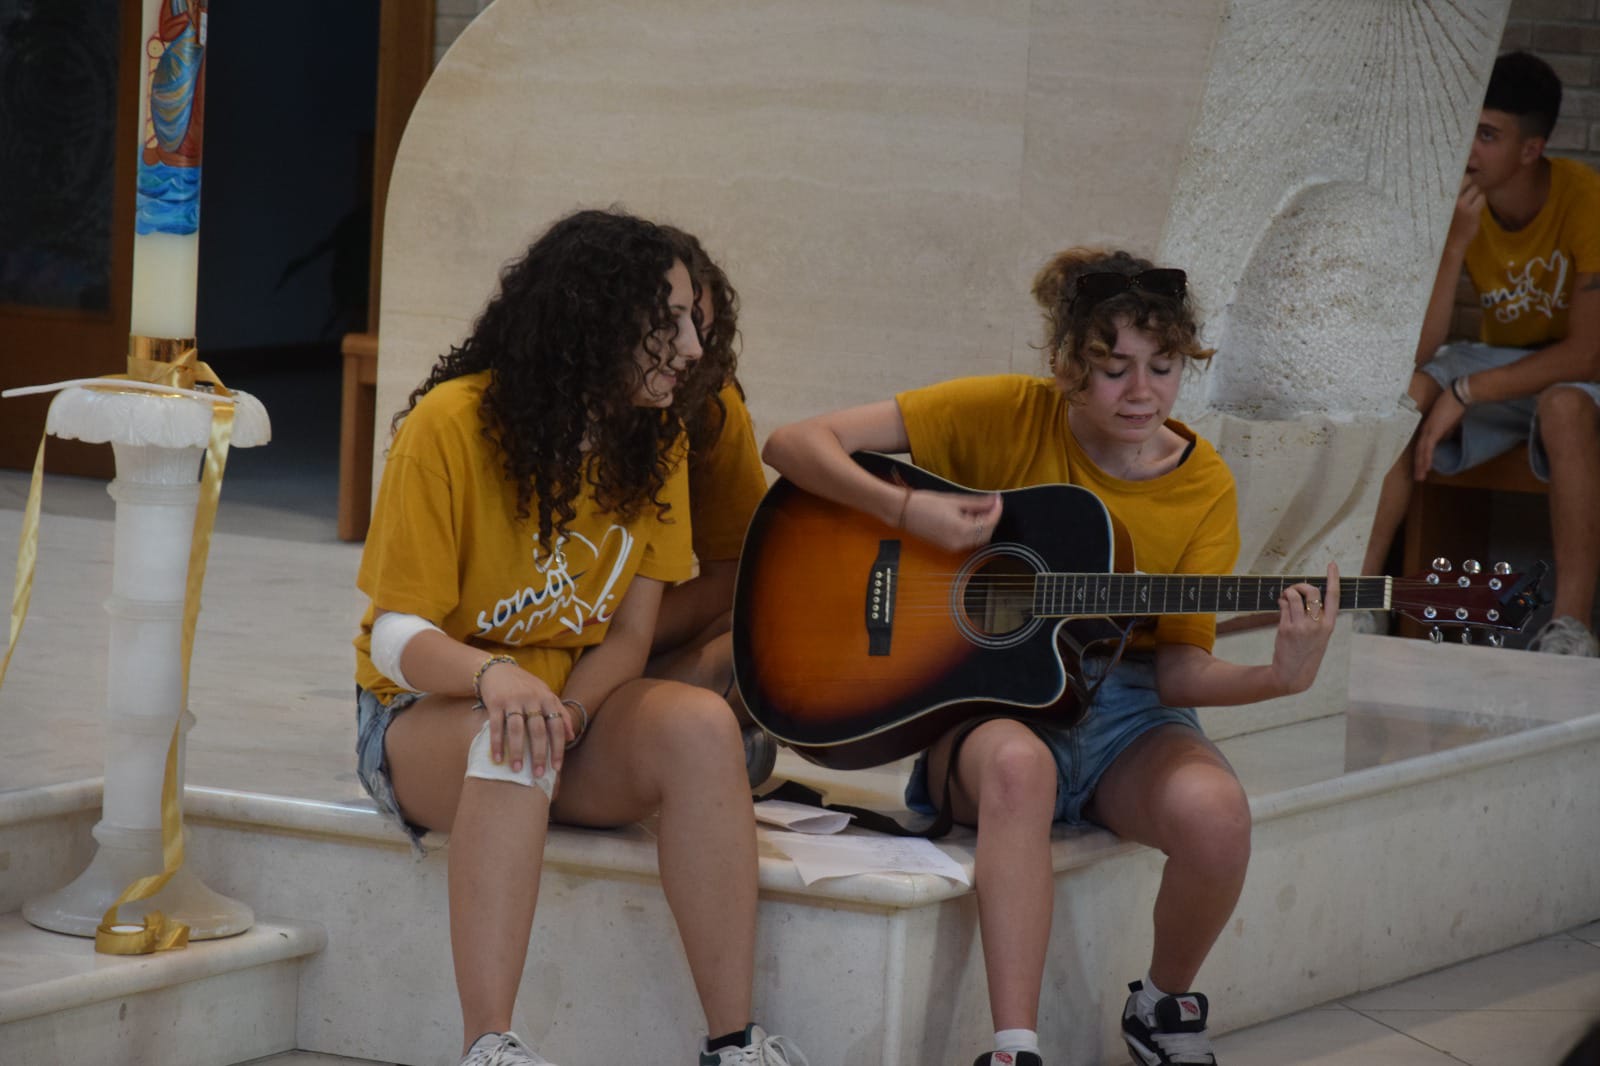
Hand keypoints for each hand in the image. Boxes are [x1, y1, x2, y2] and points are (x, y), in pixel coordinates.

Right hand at [476, 659, 573, 775]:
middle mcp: (532, 699)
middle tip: (538, 774)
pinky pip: (496, 726)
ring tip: (517, 770)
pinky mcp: (496, 702)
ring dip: (518, 751)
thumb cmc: (526, 686)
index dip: (558, 748)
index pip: (557, 726)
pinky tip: (498, 758)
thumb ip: (561, 713)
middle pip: (538, 730)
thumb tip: (572, 737)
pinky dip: (497, 743)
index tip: (556, 768)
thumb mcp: (547, 695)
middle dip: (539, 754)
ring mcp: (513, 700)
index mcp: (548, 699)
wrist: (498, 670)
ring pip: (517, 729)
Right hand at [901, 489, 1002, 551]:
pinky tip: (966, 517)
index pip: (990, 522)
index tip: (998, 499)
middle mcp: (959, 543)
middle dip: (991, 518)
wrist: (902, 512)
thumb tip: (994, 500)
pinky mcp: (947, 547)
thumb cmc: (925, 503)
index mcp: (962, 530)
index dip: (996, 510)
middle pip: (986, 534)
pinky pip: (967, 541)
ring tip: (976, 508)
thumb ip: (977, 503)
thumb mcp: (954, 500)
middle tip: (990, 502)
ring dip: (982, 525)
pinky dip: (971, 530)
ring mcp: (953, 547)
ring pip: (977, 539)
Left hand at [1269, 563, 1338, 695]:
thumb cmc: (1307, 651)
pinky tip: (1281, 604)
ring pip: (1293, 596)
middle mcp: (1317, 624)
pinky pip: (1283, 605)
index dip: (1333, 578)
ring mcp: (1301, 626)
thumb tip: (1307, 594)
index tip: (1332, 565)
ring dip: (1288, 591)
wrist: (1294, 673)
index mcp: (1329, 625)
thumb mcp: (1320, 635)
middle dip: (1301, 585)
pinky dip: (1281, 601)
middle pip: (1311, 591)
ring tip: (1285, 597)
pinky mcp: (1286, 628)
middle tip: (1296, 589)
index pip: (1334, 597)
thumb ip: (1318, 617)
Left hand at [1413, 388, 1466, 479]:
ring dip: (1421, 465)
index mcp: (1428, 428)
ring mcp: (1427, 430)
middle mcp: (1424, 430)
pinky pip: (1427, 448)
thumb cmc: (1455, 407)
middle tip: (1417, 477)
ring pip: (1421, 451)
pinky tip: (1426, 467)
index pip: (1421, 446)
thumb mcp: (1449, 423)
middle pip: (1418, 450)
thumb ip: (1445, 432)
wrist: (1457, 396)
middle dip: (1418, 465)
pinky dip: (1426, 458)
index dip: (1421, 457)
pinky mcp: (1433, 431)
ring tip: (1420, 477)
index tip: (1421, 468)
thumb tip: (1444, 439)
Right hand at [1446, 176, 1485, 252]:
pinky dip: (1480, 203)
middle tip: (1466, 195)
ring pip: (1476, 189)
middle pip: (1468, 179)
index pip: (1455, 176)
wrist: (1449, 244)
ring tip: (1468, 205)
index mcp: (1441, 195)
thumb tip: (1462, 175)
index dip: (1460, 177)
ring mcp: (1462, 205)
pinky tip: (1473, 211)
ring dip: (1475, 195)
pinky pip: (1482, 198)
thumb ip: (1449, 193)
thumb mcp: (1441, 206)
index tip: (1461, 183)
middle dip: (1469, 185)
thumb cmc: (1445, 223)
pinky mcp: (1472, 212)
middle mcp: (1450, 198)